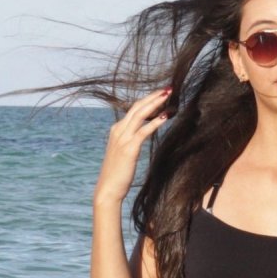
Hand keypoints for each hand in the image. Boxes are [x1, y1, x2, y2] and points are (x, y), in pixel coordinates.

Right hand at [93, 88, 171, 205]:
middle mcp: (118, 130)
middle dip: (153, 96)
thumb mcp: (123, 154)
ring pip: (140, 114)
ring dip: (155, 103)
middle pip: (137, 107)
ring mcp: (123, 138)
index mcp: (117, 130)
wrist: (108, 189)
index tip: (161, 95)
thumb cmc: (118, 175)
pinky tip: (166, 116)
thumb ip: (130, 142)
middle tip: (168, 88)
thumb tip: (140, 138)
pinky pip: (144, 130)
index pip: (134, 110)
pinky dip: (155, 122)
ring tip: (169, 95)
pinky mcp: (129, 148)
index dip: (148, 100)